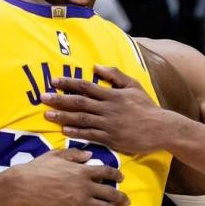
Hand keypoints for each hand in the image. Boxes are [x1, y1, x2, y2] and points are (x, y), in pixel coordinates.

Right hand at [7, 148, 128, 205]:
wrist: (25, 186)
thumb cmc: (39, 168)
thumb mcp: (57, 155)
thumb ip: (75, 155)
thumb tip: (90, 155)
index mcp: (82, 170)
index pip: (106, 171)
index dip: (116, 175)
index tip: (121, 177)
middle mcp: (85, 186)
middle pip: (109, 192)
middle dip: (121, 197)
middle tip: (127, 201)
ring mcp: (80, 201)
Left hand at [41, 65, 165, 152]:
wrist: (161, 128)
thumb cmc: (146, 106)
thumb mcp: (133, 85)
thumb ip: (114, 75)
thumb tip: (95, 66)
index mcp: (113, 95)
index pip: (86, 86)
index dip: (68, 83)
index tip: (54, 81)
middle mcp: (108, 109)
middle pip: (79, 102)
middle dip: (60, 100)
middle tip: (43, 97)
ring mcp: (109, 125)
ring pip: (82, 120)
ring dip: (63, 117)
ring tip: (47, 115)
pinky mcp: (111, 139)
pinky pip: (90, 135)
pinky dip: (77, 133)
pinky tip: (64, 131)